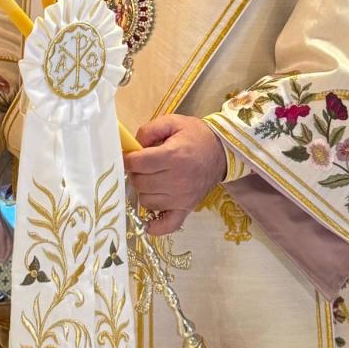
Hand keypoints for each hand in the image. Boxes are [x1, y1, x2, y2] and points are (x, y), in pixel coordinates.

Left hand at [124, 114, 226, 235]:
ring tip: (149, 180)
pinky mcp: (187, 208)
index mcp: (173, 156)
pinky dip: (156, 226)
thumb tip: (132, 145)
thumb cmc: (196, 136)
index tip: (128, 155)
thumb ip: (149, 130)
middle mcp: (177, 179)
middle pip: (140, 182)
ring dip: (143, 191)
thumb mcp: (173, 121)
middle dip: (134, 173)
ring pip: (146, 201)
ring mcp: (182, 197)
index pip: (137, 163)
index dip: (127, 158)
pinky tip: (149, 221)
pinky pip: (167, 225)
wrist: (221, 151)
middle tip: (140, 166)